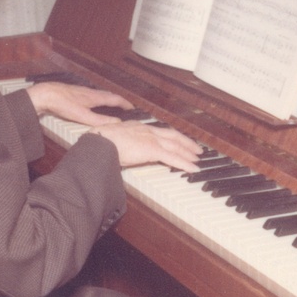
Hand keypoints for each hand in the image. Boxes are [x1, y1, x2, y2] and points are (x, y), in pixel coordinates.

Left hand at [26, 81, 134, 126]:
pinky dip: (97, 100)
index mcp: (94, 97)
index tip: (132, 108)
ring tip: (111, 106)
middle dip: (118, 101)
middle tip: (124, 107)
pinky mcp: (74, 93)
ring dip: (108, 100)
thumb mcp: (82, 115)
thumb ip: (99, 120)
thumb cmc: (62, 103)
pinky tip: (91, 104)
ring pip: (99, 95)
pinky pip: (91, 96)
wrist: (45, 94)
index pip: (115, 99)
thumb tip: (117, 123)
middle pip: (108, 95)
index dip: (125, 104)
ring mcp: (82, 92)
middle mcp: (90, 92)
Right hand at [88, 121, 202, 173]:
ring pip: (176, 146)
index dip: (172, 136)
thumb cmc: (101, 142)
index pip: (160, 131)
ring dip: (188, 153)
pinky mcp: (152, 150)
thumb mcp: (115, 140)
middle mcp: (147, 130)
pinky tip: (193, 168)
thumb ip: (123, 145)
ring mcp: (151, 139)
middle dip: (186, 142)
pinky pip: (172, 158)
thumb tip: (123, 153)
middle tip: (196, 149)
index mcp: (138, 127)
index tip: (179, 140)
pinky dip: (185, 163)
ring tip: (197, 159)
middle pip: (172, 136)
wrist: (99, 141)